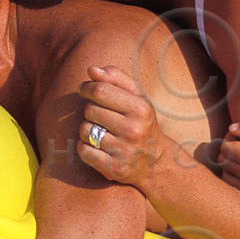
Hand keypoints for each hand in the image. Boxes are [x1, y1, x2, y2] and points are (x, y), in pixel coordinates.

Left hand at [76, 65, 175, 186]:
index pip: (100, 91)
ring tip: (100, 131)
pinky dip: (85, 148)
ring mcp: (124, 151)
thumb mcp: (136, 97)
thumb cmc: (140, 122)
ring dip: (87, 129)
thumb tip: (91, 70)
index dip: (87, 87)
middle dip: (90, 110)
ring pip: (85, 130)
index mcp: (140, 108)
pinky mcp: (114, 168)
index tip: (84, 89)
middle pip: (90, 110)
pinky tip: (96, 147)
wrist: (155, 161)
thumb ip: (115, 78)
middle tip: (100, 115)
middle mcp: (133, 130)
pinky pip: (84, 151)